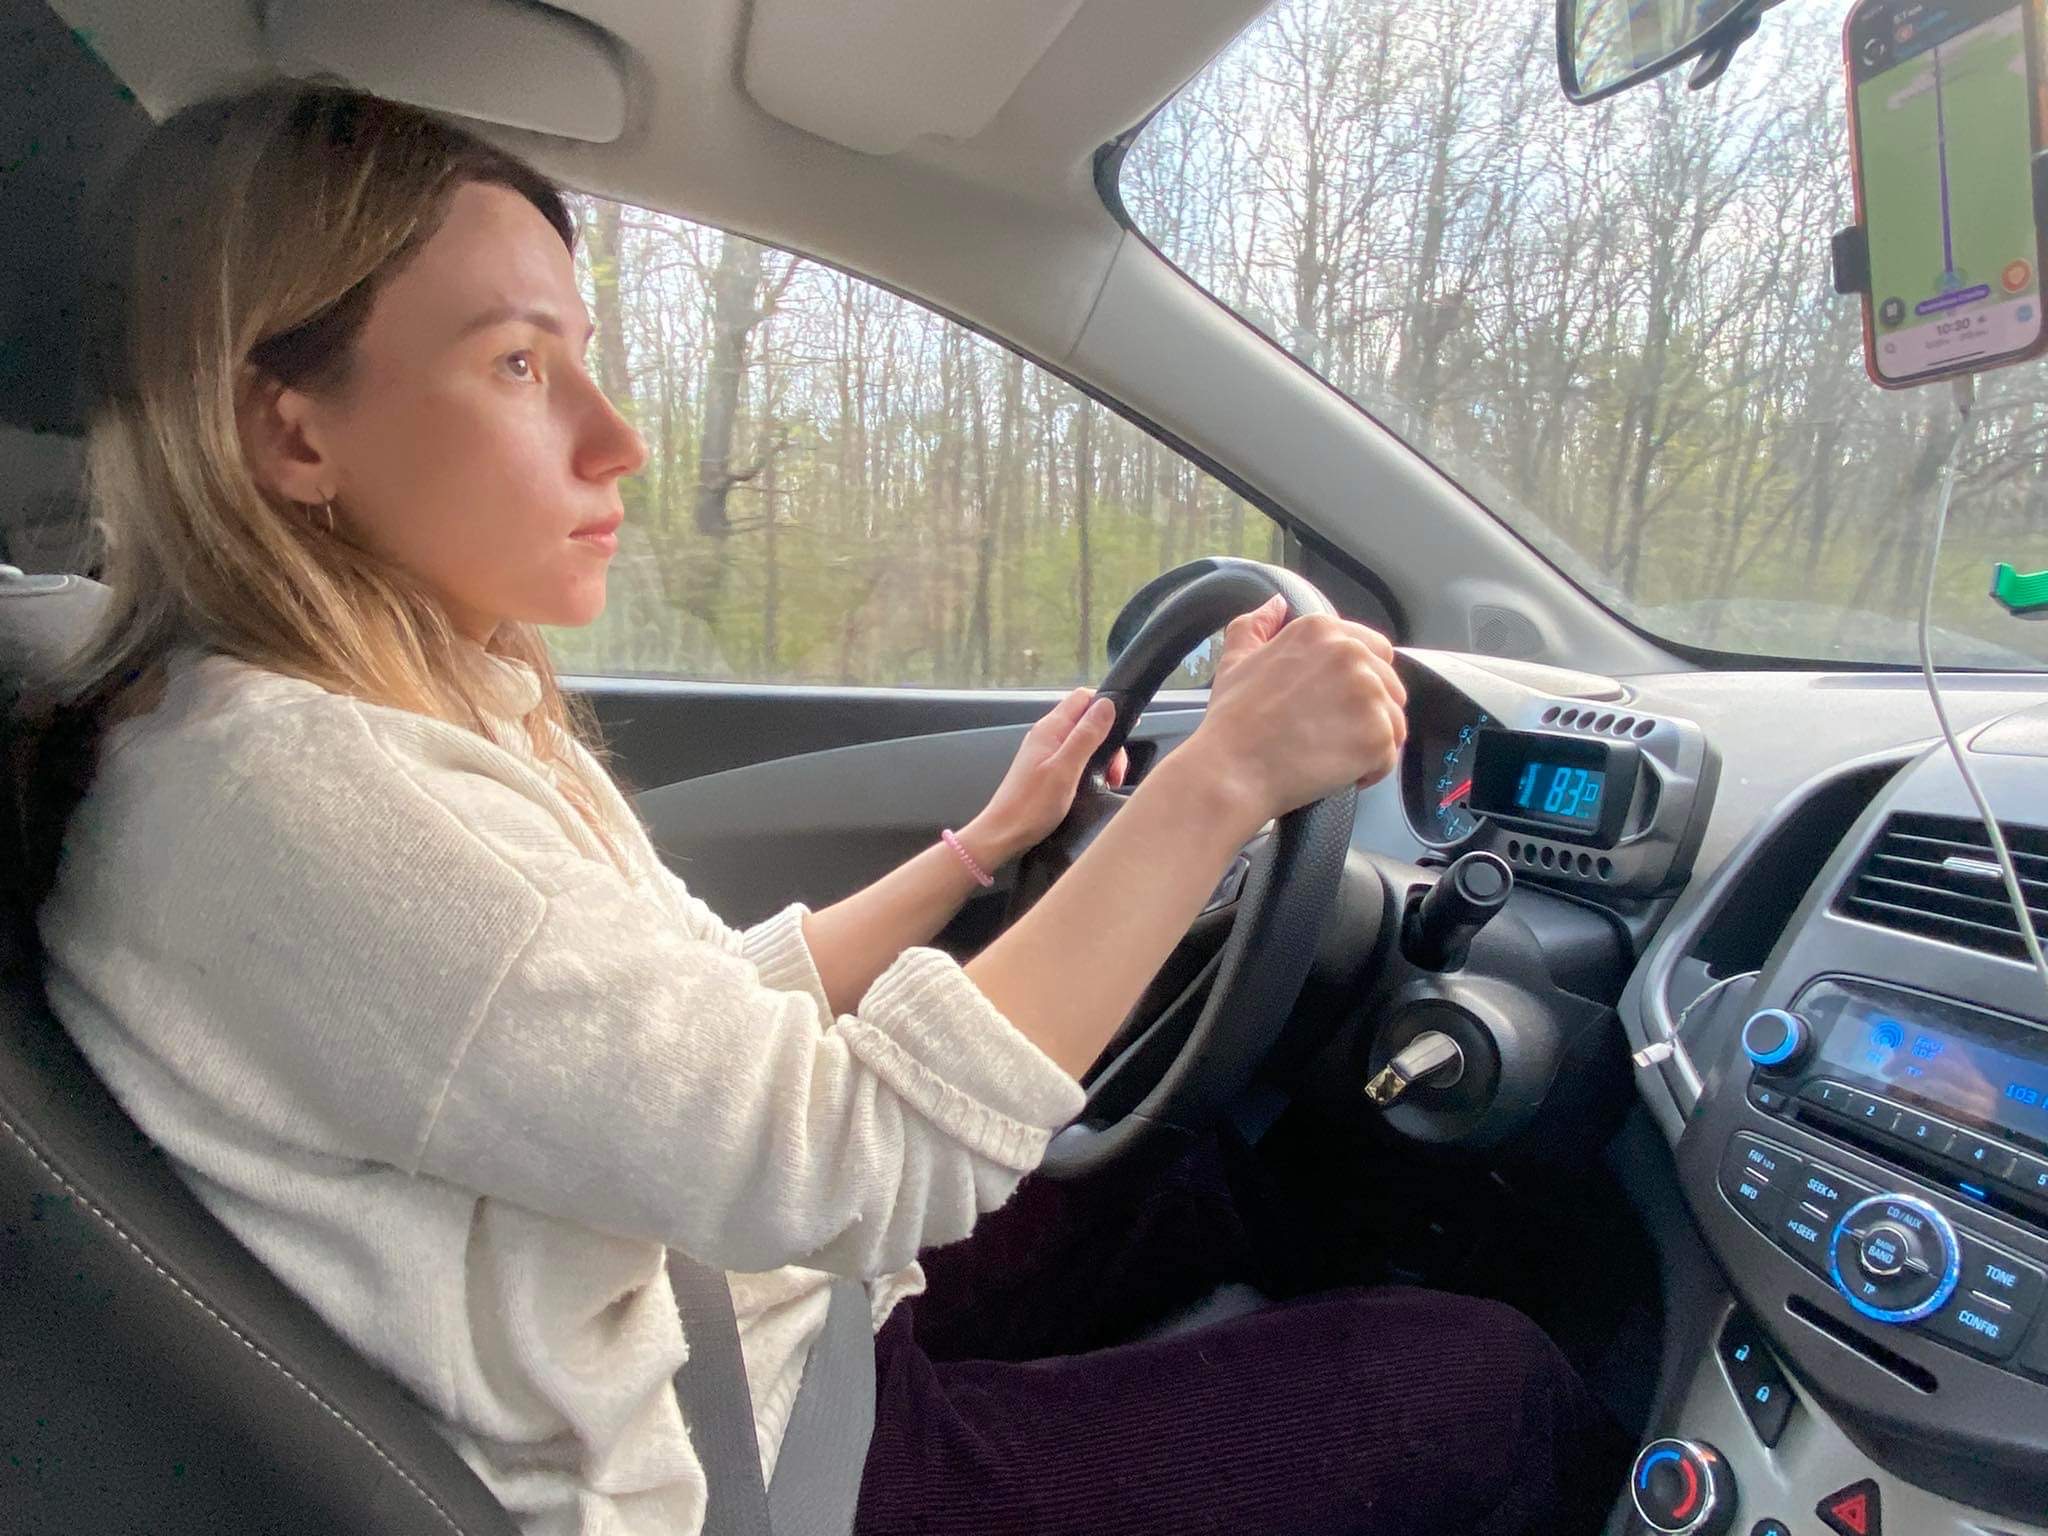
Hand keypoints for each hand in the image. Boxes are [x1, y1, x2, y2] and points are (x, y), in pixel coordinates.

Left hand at [962, 687, 1129, 866]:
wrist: (1003, 834)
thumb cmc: (1030, 807)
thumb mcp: (1066, 769)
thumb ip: (1086, 736)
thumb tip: (1106, 705)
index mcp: (1050, 729)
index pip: (1083, 698)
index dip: (1106, 707)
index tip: (1124, 730)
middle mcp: (1046, 735)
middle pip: (1087, 720)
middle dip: (1108, 740)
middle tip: (1114, 769)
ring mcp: (1045, 752)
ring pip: (1083, 741)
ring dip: (1101, 756)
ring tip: (1107, 780)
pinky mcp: (1046, 770)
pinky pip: (1075, 758)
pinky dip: (1089, 768)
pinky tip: (1092, 786)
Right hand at [1175, 594, 1406, 825]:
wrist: (1232, 770)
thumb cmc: (1232, 721)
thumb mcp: (1235, 660)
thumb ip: (1256, 625)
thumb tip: (1276, 603)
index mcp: (1321, 630)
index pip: (1373, 649)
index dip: (1358, 683)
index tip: (1334, 705)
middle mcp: (1350, 653)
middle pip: (1389, 686)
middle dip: (1368, 713)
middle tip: (1329, 735)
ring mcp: (1368, 693)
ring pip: (1393, 722)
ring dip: (1370, 743)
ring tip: (1331, 757)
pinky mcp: (1377, 734)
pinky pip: (1388, 757)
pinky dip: (1368, 771)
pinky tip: (1337, 774)